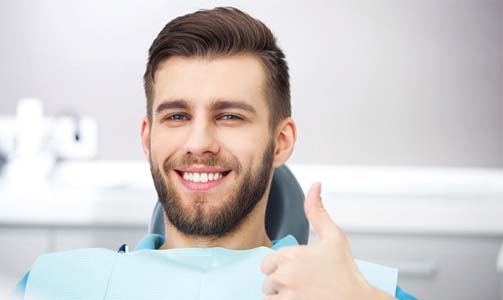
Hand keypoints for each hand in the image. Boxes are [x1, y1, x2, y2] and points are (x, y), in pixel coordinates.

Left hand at [260, 183, 393, 299]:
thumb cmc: (346, 272)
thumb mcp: (333, 237)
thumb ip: (317, 211)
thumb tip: (315, 185)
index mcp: (291, 255)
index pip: (269, 262)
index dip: (284, 266)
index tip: (302, 270)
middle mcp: (284, 275)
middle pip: (267, 279)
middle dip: (281, 281)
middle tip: (304, 283)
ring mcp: (285, 296)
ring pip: (269, 295)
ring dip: (281, 295)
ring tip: (303, 293)